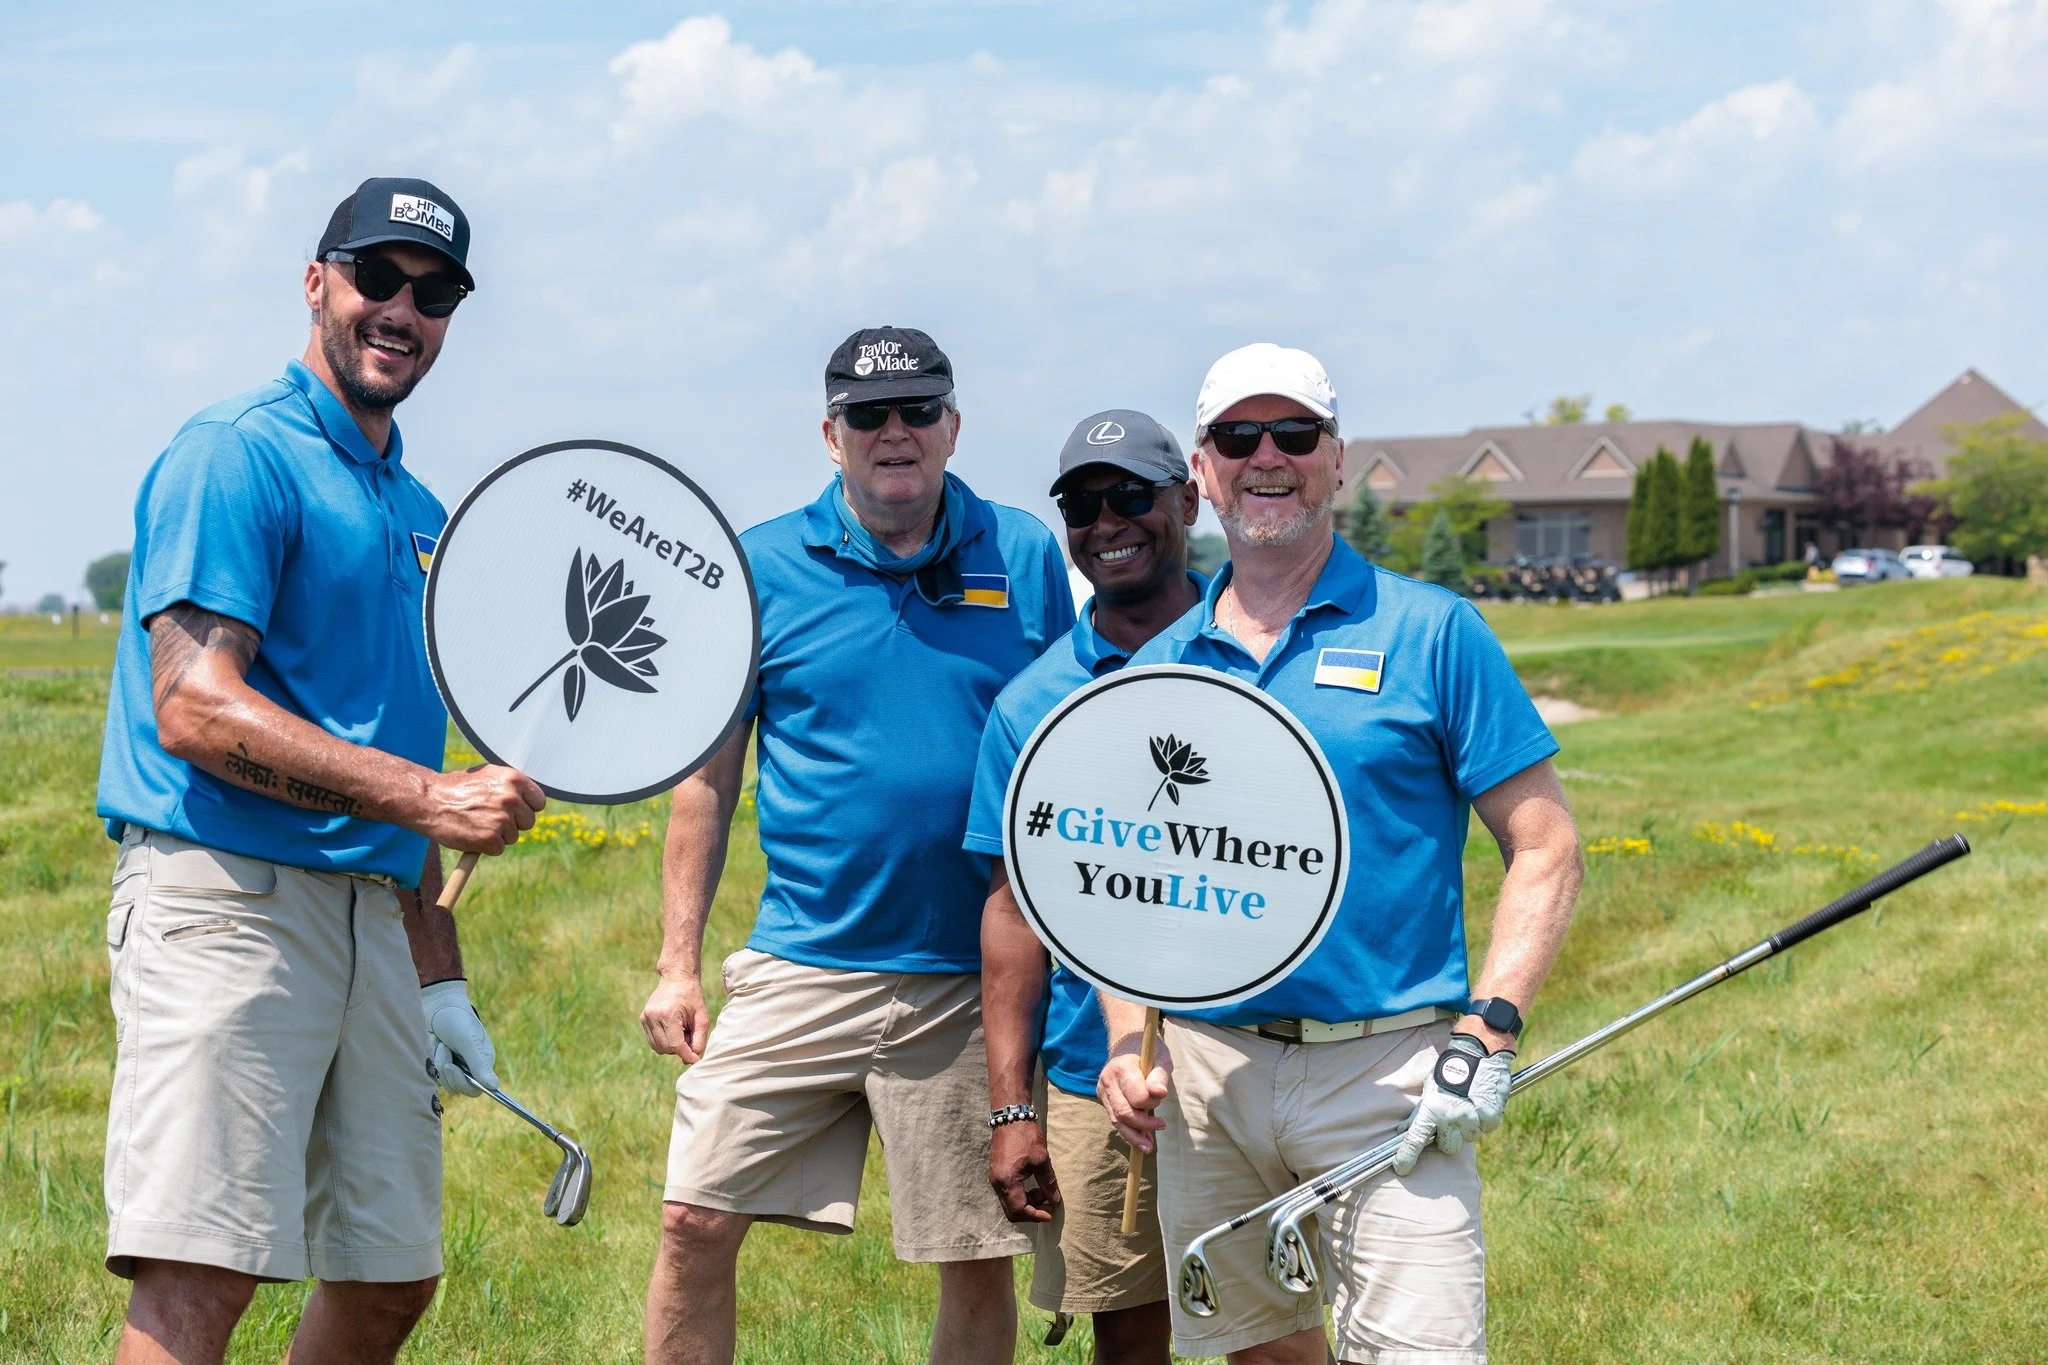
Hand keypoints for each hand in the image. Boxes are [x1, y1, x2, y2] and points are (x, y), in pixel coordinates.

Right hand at [417, 765, 545, 853]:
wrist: (428, 800)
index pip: (539, 802)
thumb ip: (509, 785)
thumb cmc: (456, 787)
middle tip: (491, 819)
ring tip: (476, 823)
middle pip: (529, 822)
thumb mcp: (486, 775)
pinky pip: (499, 849)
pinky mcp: (490, 839)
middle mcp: (511, 798)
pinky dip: (486, 847)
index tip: (517, 812)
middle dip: (513, 824)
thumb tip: (529, 796)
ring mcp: (501, 819)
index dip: (527, 808)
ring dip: (498, 835)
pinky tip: (472, 834)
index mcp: (513, 779)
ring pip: (513, 837)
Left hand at [422, 979, 497, 1097]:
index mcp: (483, 1063)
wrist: (435, 1004)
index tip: (449, 1066)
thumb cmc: (456, 1018)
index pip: (475, 1089)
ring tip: (438, 1041)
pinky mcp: (437, 1065)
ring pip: (441, 1080)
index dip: (461, 1082)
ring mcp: (453, 1067)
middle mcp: (469, 1068)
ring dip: (436, 1059)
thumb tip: (493, 1087)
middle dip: (445, 1066)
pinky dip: (428, 1058)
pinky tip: (432, 1042)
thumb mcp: (468, 1040)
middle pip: (456, 1087)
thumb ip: (479, 1064)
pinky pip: (431, 1073)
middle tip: (443, 1046)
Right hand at [641, 974, 712, 1062]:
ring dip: (671, 1046)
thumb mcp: (702, 1017)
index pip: (676, 1045)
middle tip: (690, 1036)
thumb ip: (699, 1039)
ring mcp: (645, 1017)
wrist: (676, 978)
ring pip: (658, 1047)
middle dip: (680, 1049)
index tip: (696, 1060)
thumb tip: (693, 1058)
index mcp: (668, 1014)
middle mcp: (653, 1016)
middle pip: (666, 1048)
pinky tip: (673, 1030)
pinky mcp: (642, 1019)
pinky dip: (664, 1041)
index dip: (687, 1055)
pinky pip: (653, 1041)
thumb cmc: (692, 997)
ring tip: (682, 1031)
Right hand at [989, 1119, 1060, 1222]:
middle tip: (1047, 1205)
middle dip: (1030, 1212)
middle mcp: (997, 1183)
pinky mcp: (996, 1173)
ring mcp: (995, 1178)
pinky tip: (1033, 1185)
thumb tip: (1055, 1201)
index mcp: (1007, 1181)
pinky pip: (1007, 1193)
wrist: (1010, 1117)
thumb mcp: (1041, 1159)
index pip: (1020, 1210)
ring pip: (1009, 1203)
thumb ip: (1048, 1183)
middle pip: (1012, 1211)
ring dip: (1026, 1203)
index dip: (1036, 1216)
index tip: (1051, 1214)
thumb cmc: (1025, 1136)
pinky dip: (1020, 1195)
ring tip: (1043, 1192)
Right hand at [1097, 1032, 1172, 1152]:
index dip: (1152, 1102)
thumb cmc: (1148, 1053)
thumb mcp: (1160, 1059)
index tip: (1162, 1096)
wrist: (1128, 1045)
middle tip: (1161, 1125)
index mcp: (1122, 1068)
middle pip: (1123, 1112)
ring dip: (1134, 1136)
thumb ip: (1160, 1076)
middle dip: (1143, 1124)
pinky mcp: (1104, 1100)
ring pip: (1116, 1121)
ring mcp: (1103, 1091)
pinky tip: (1142, 1138)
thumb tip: (1160, 1094)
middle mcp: (1108, 1080)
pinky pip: (1115, 1120)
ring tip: (1149, 1147)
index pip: (1136, 1096)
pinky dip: (1130, 1132)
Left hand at [1392, 1034, 1512, 1175]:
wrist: (1480, 1051)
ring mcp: (1473, 1119)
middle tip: (1448, 1121)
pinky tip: (1479, 1104)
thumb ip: (1420, 1111)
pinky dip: (1482, 1120)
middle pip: (1447, 1147)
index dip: (1406, 1156)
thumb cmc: (1451, 1067)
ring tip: (1466, 1106)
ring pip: (1468, 1139)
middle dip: (1447, 1138)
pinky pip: (1485, 1128)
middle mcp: (1452, 1118)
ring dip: (1466, 1128)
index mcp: (1433, 1109)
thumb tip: (1404, 1130)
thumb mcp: (1430, 1086)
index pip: (1416, 1139)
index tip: (1402, 1168)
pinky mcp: (1491, 1117)